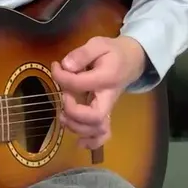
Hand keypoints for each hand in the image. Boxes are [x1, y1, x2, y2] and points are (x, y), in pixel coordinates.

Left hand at [51, 35, 146, 149]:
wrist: (131, 60)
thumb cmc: (112, 52)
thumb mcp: (98, 43)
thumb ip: (82, 54)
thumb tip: (65, 66)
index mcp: (106, 78)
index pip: (80, 83)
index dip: (62, 77)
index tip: (56, 67)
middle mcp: (108, 97)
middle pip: (95, 116)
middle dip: (73, 110)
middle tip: (63, 97)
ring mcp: (108, 108)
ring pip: (97, 129)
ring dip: (76, 126)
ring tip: (63, 115)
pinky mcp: (105, 114)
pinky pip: (103, 134)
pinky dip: (92, 142)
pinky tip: (80, 143)